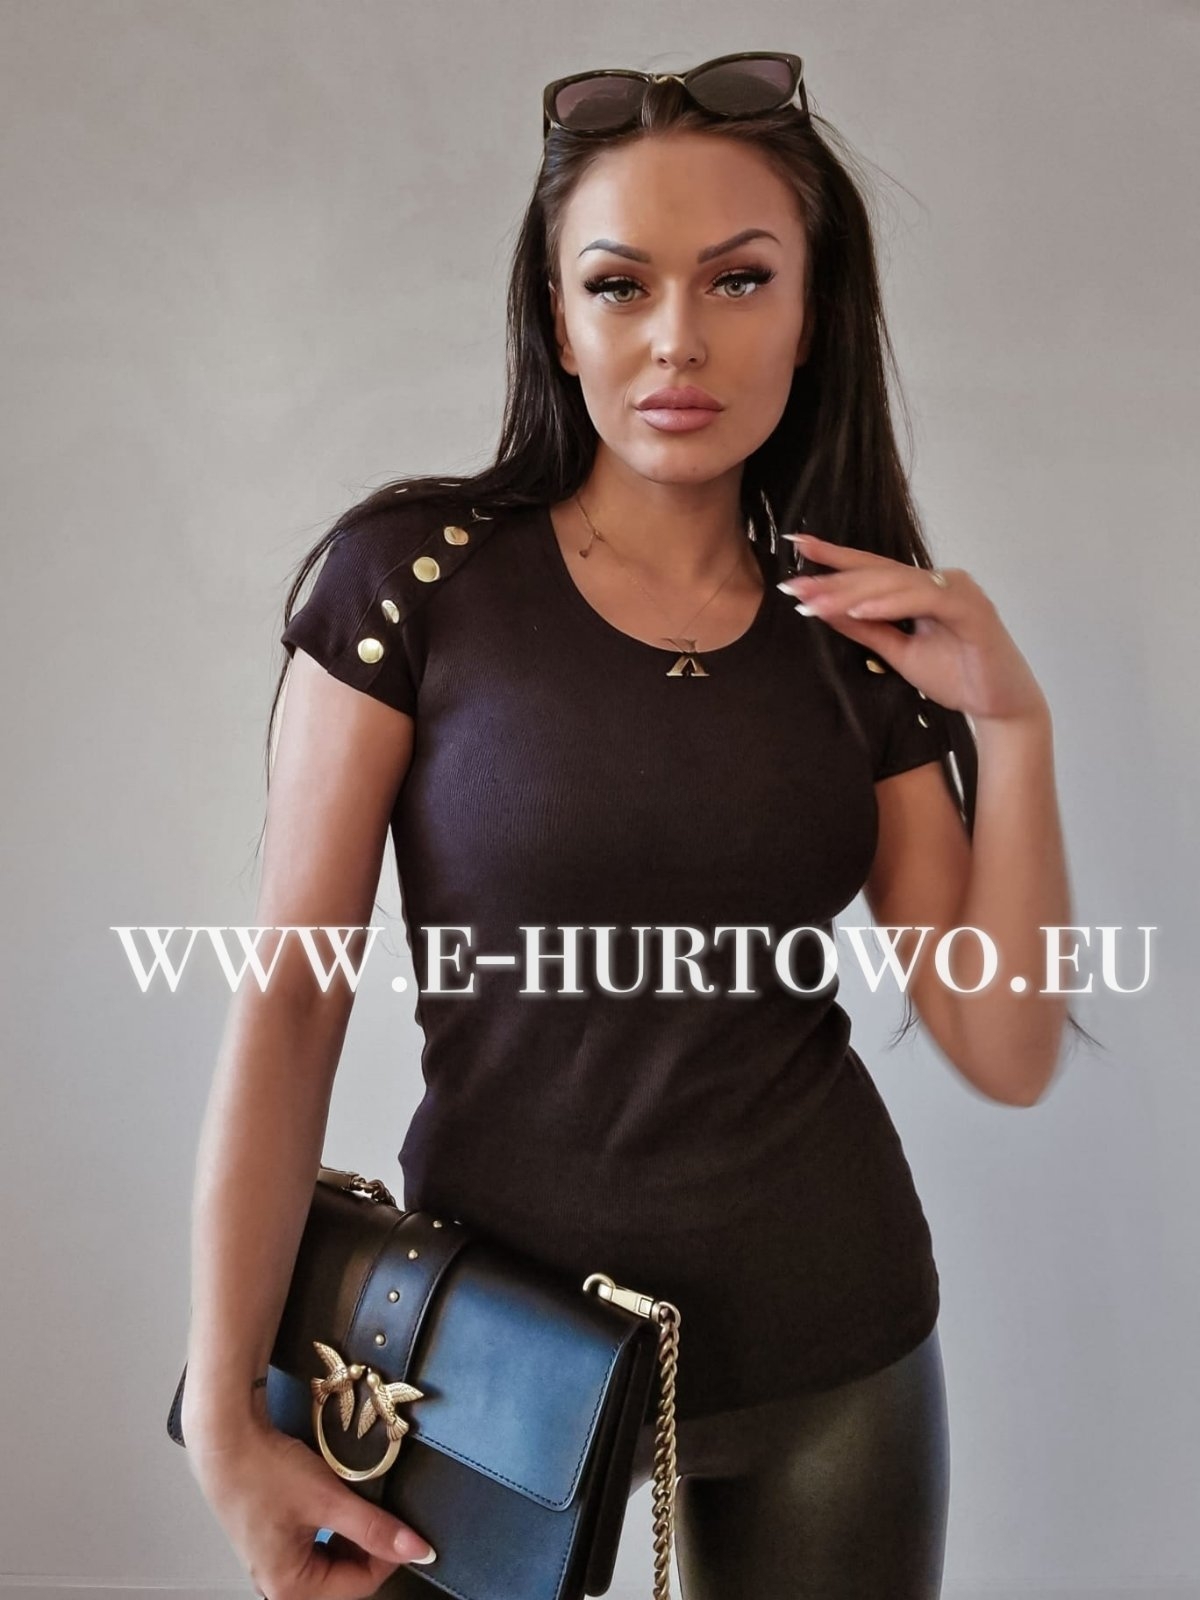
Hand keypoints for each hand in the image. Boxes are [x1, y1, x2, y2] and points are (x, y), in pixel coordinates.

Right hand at [187, 1417, 435, 1599]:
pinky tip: (336, 1501)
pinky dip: (331, 1526)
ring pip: (330, 1559)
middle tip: (382, 1510)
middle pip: (343, 1577)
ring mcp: (272, 1561)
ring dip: (350, 1535)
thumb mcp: (329, 1499)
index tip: (405, 1527)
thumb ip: (375, 1528)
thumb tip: (417, 1550)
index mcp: (289, 1588)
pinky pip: (313, 1544)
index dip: (389, 1555)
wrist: (224, 1437)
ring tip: (358, 1501)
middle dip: (367, 1545)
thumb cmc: (265, 1471)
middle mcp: (277, 1583)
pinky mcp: (271, 1538)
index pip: (359, 1586)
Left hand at [779, 533, 1047, 724]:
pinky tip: (860, 610)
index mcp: (920, 589)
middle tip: (794, 585)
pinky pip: (926, 599)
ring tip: (817, 601)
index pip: (872, 568)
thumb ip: (866, 629)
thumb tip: (823, 609)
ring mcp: (957, 591)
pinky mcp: (972, 609)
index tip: (797, 544)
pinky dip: (892, 603)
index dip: (835, 556)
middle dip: (833, 579)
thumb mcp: (899, 652)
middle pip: (878, 573)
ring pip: (897, 583)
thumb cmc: (957, 676)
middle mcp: (938, 582)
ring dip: (854, 592)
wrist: (1001, 706)